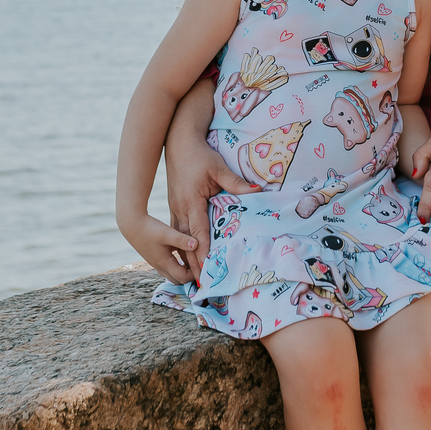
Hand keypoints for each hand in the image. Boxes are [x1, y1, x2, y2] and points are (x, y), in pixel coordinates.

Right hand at [120, 210, 203, 283]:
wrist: (131, 225)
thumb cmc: (149, 229)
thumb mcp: (168, 233)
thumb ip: (182, 240)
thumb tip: (197, 245)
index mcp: (164, 262)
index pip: (183, 278)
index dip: (194, 276)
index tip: (204, 269)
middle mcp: (160, 265)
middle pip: (177, 279)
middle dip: (189, 276)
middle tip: (200, 267)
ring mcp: (156, 262)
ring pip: (172, 274)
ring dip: (183, 271)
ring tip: (194, 263)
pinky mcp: (154, 257)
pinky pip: (167, 267)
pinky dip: (176, 265)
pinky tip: (182, 254)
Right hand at [165, 135, 249, 282]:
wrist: (178, 144)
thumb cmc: (199, 156)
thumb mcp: (219, 167)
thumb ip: (236, 182)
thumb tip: (257, 191)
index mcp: (191, 201)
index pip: (198, 230)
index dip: (202, 250)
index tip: (207, 267)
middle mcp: (180, 209)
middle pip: (186, 242)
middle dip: (192, 264)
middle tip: (199, 285)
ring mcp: (174, 209)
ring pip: (178, 239)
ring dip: (184, 259)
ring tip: (191, 280)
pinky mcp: (173, 208)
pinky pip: (176, 232)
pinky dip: (179, 248)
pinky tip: (183, 260)